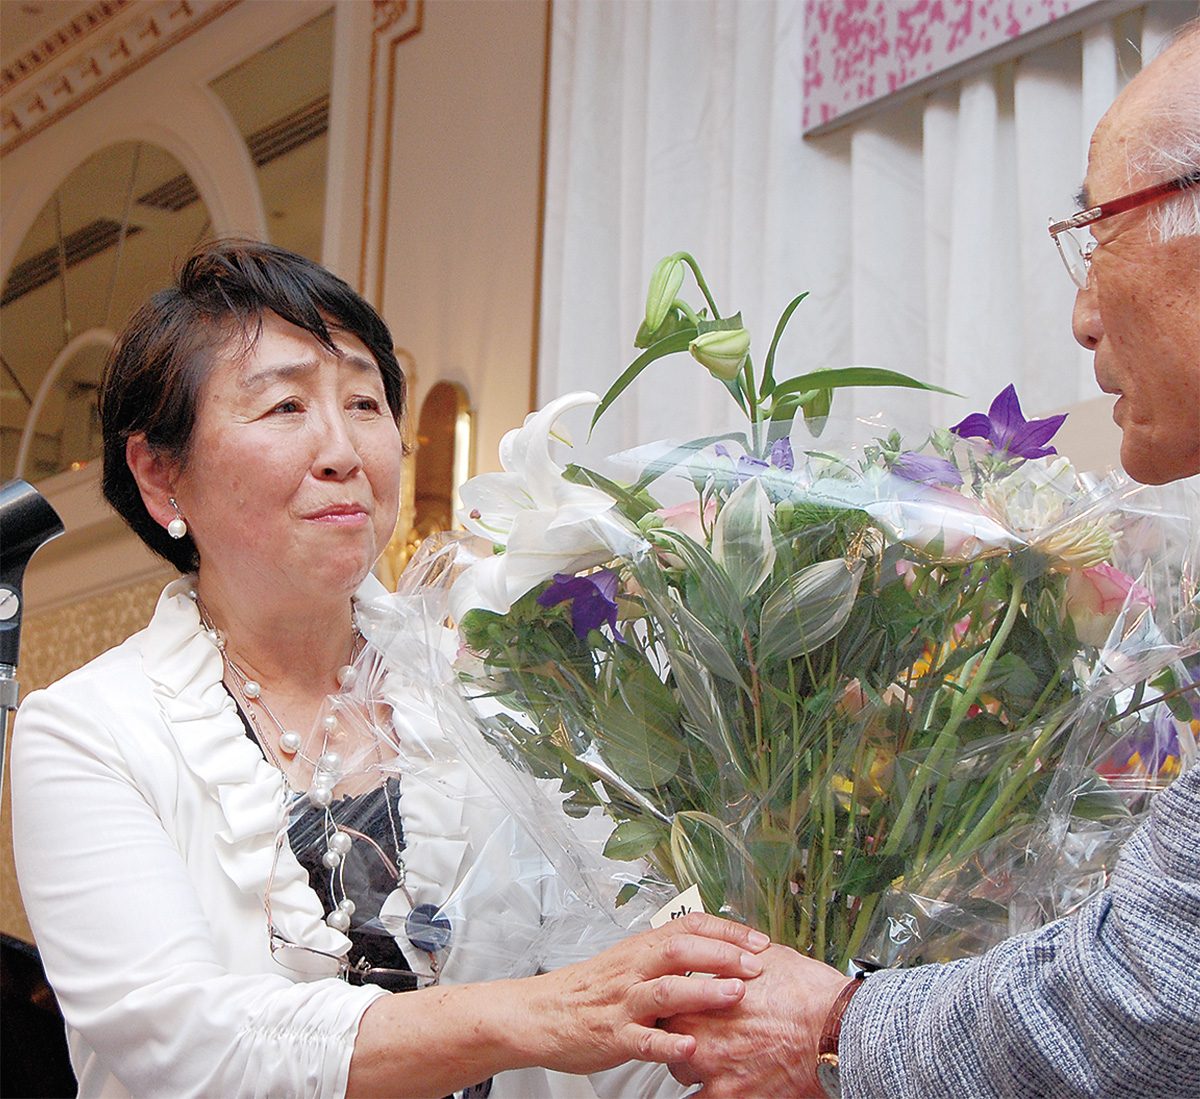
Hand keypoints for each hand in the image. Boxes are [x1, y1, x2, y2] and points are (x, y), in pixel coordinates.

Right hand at [516, 912, 770, 1074]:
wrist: (541, 1013)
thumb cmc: (590, 989)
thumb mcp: (630, 960)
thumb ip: (668, 955)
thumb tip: (717, 949)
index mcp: (642, 948)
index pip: (689, 926)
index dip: (727, 931)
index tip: (760, 940)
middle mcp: (634, 969)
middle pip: (681, 950)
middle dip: (723, 955)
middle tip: (757, 964)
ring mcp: (624, 1002)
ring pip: (666, 990)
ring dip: (703, 992)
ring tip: (735, 995)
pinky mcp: (613, 1035)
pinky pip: (643, 1039)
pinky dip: (668, 1043)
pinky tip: (691, 1046)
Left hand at [664, 943, 851, 1097]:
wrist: (835, 1029)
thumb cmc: (806, 994)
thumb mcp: (762, 958)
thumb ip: (732, 959)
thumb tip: (729, 955)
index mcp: (702, 1001)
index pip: (668, 1002)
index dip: (679, 1002)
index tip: (687, 1002)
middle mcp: (702, 1040)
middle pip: (670, 1040)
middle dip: (683, 1034)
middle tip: (701, 1029)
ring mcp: (715, 1074)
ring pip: (682, 1073)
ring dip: (692, 1065)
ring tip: (715, 1057)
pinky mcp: (735, 1098)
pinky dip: (709, 1092)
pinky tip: (722, 1084)